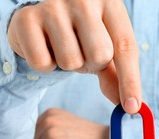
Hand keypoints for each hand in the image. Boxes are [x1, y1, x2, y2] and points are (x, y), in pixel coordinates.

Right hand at [8, 0, 141, 113]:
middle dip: (91, 64)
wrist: (40, 19)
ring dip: (67, 64)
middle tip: (81, 51)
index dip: (130, 81)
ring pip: (71, 61)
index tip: (131, 108)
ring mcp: (53, 5)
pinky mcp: (27, 18)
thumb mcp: (104, 50)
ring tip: (62, 48)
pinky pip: (43, 63)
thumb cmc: (79, 36)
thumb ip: (118, 75)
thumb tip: (131, 106)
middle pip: (100, 55)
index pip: (126, 47)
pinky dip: (45, 65)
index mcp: (109, 2)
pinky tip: (44, 48)